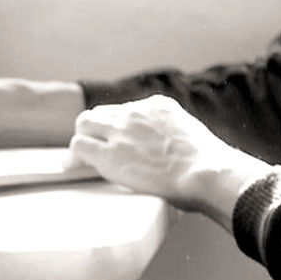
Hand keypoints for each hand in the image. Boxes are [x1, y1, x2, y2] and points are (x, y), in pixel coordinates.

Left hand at [70, 94, 266, 226]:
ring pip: (85, 124)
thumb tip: (171, 158)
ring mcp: (120, 131)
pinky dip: (75, 156)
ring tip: (81, 155)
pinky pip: (79, 146)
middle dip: (98, 129)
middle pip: (102, 113)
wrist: (204, 173)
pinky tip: (73, 166)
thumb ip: (173, 139)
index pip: (126, 110)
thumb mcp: (190, 138)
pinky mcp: (109, 153)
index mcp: (158, 106)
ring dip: (84, 138)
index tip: (119, 139)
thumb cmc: (206, 167)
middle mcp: (136, 112)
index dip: (119, 127)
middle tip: (95, 146)